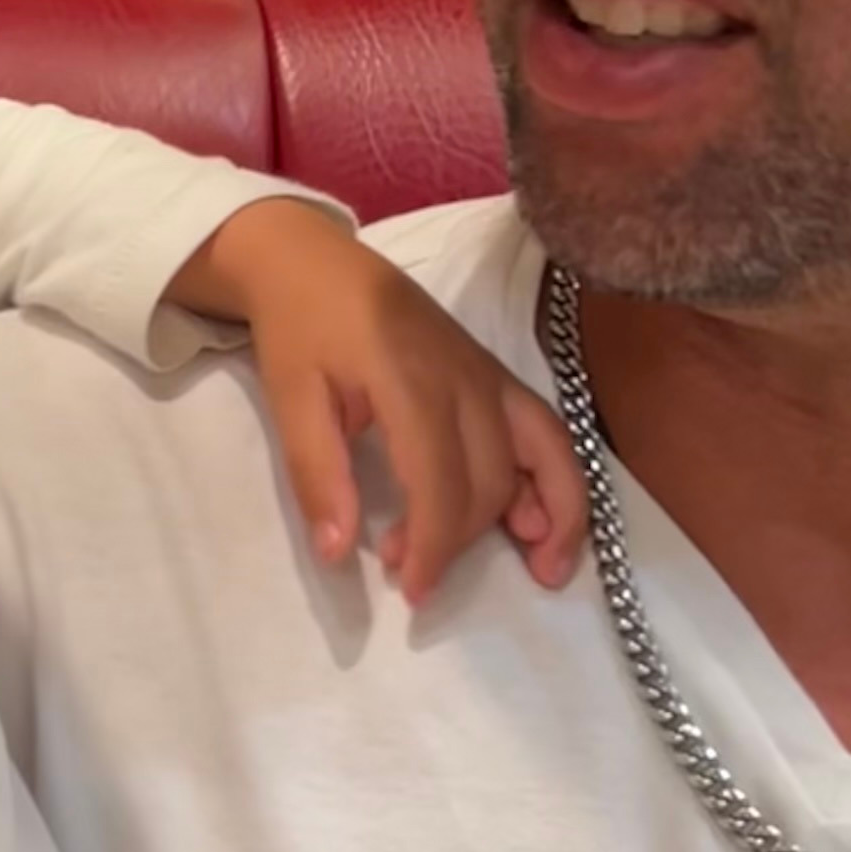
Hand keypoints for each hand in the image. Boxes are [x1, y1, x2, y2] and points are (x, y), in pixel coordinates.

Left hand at [174, 201, 585, 601]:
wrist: (313, 260)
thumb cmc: (299, 328)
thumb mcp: (290, 398)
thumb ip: (317, 475)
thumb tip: (339, 555)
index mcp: (411, 379)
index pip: (443, 481)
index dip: (437, 545)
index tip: (414, 591)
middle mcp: (466, 376)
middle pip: (491, 476)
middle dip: (463, 539)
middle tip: (413, 575)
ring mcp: (488, 371)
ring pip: (543, 450)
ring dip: (554, 514)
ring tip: (546, 572)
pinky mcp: (494, 373)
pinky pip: (546, 429)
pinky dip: (560, 477)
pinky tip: (548, 521)